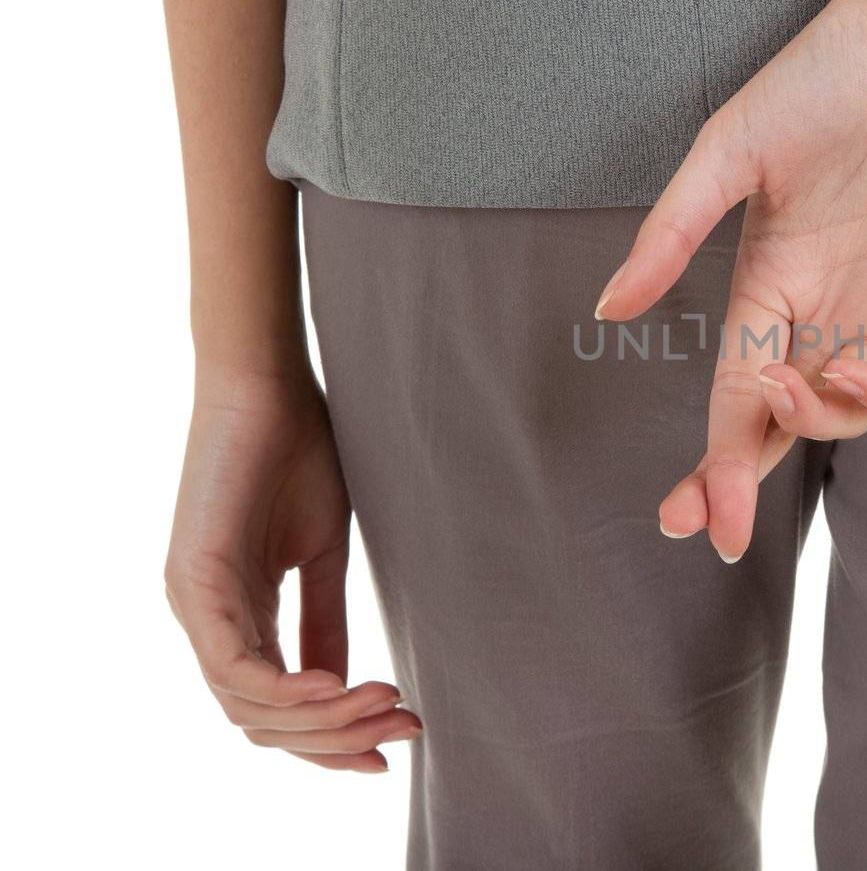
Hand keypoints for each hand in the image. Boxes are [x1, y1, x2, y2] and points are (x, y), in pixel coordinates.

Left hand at [165, 369, 418, 772]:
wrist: (272, 384)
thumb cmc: (301, 451)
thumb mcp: (325, 554)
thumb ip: (327, 621)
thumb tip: (345, 688)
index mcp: (236, 616)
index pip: (275, 708)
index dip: (331, 740)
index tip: (393, 750)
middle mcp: (207, 621)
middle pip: (262, 722)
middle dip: (336, 740)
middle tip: (405, 728)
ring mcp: (194, 605)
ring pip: (249, 707)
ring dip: (324, 720)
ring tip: (387, 704)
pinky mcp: (194, 583)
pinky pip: (235, 666)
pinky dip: (291, 688)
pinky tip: (344, 686)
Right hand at [596, 0, 866, 561]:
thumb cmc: (818, 82)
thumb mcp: (728, 154)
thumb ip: (672, 233)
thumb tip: (607, 310)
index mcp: (767, 287)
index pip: (733, 397)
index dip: (712, 461)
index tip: (681, 519)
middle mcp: (824, 312)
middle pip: (783, 423)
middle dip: (747, 477)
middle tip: (721, 520)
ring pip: (852, 411)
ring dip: (816, 422)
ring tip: (789, 391)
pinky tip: (856, 376)